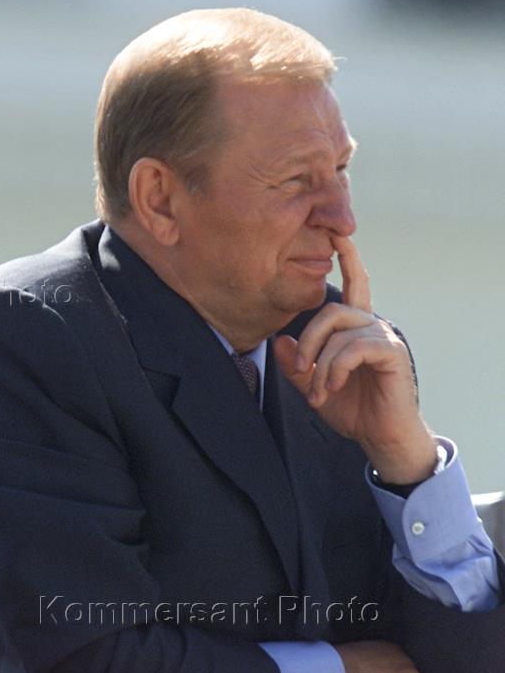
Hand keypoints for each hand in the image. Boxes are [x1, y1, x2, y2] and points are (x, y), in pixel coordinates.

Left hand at [272, 237, 436, 483]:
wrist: (380, 437)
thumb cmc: (351, 409)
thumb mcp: (312, 385)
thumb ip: (296, 364)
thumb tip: (282, 342)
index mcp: (354, 329)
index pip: (354, 286)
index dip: (349, 260)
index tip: (339, 235)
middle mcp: (371, 326)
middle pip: (330, 310)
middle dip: (309, 340)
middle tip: (301, 371)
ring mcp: (383, 337)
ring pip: (339, 332)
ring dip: (321, 364)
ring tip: (318, 392)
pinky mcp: (391, 353)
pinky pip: (353, 348)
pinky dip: (335, 369)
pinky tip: (330, 388)